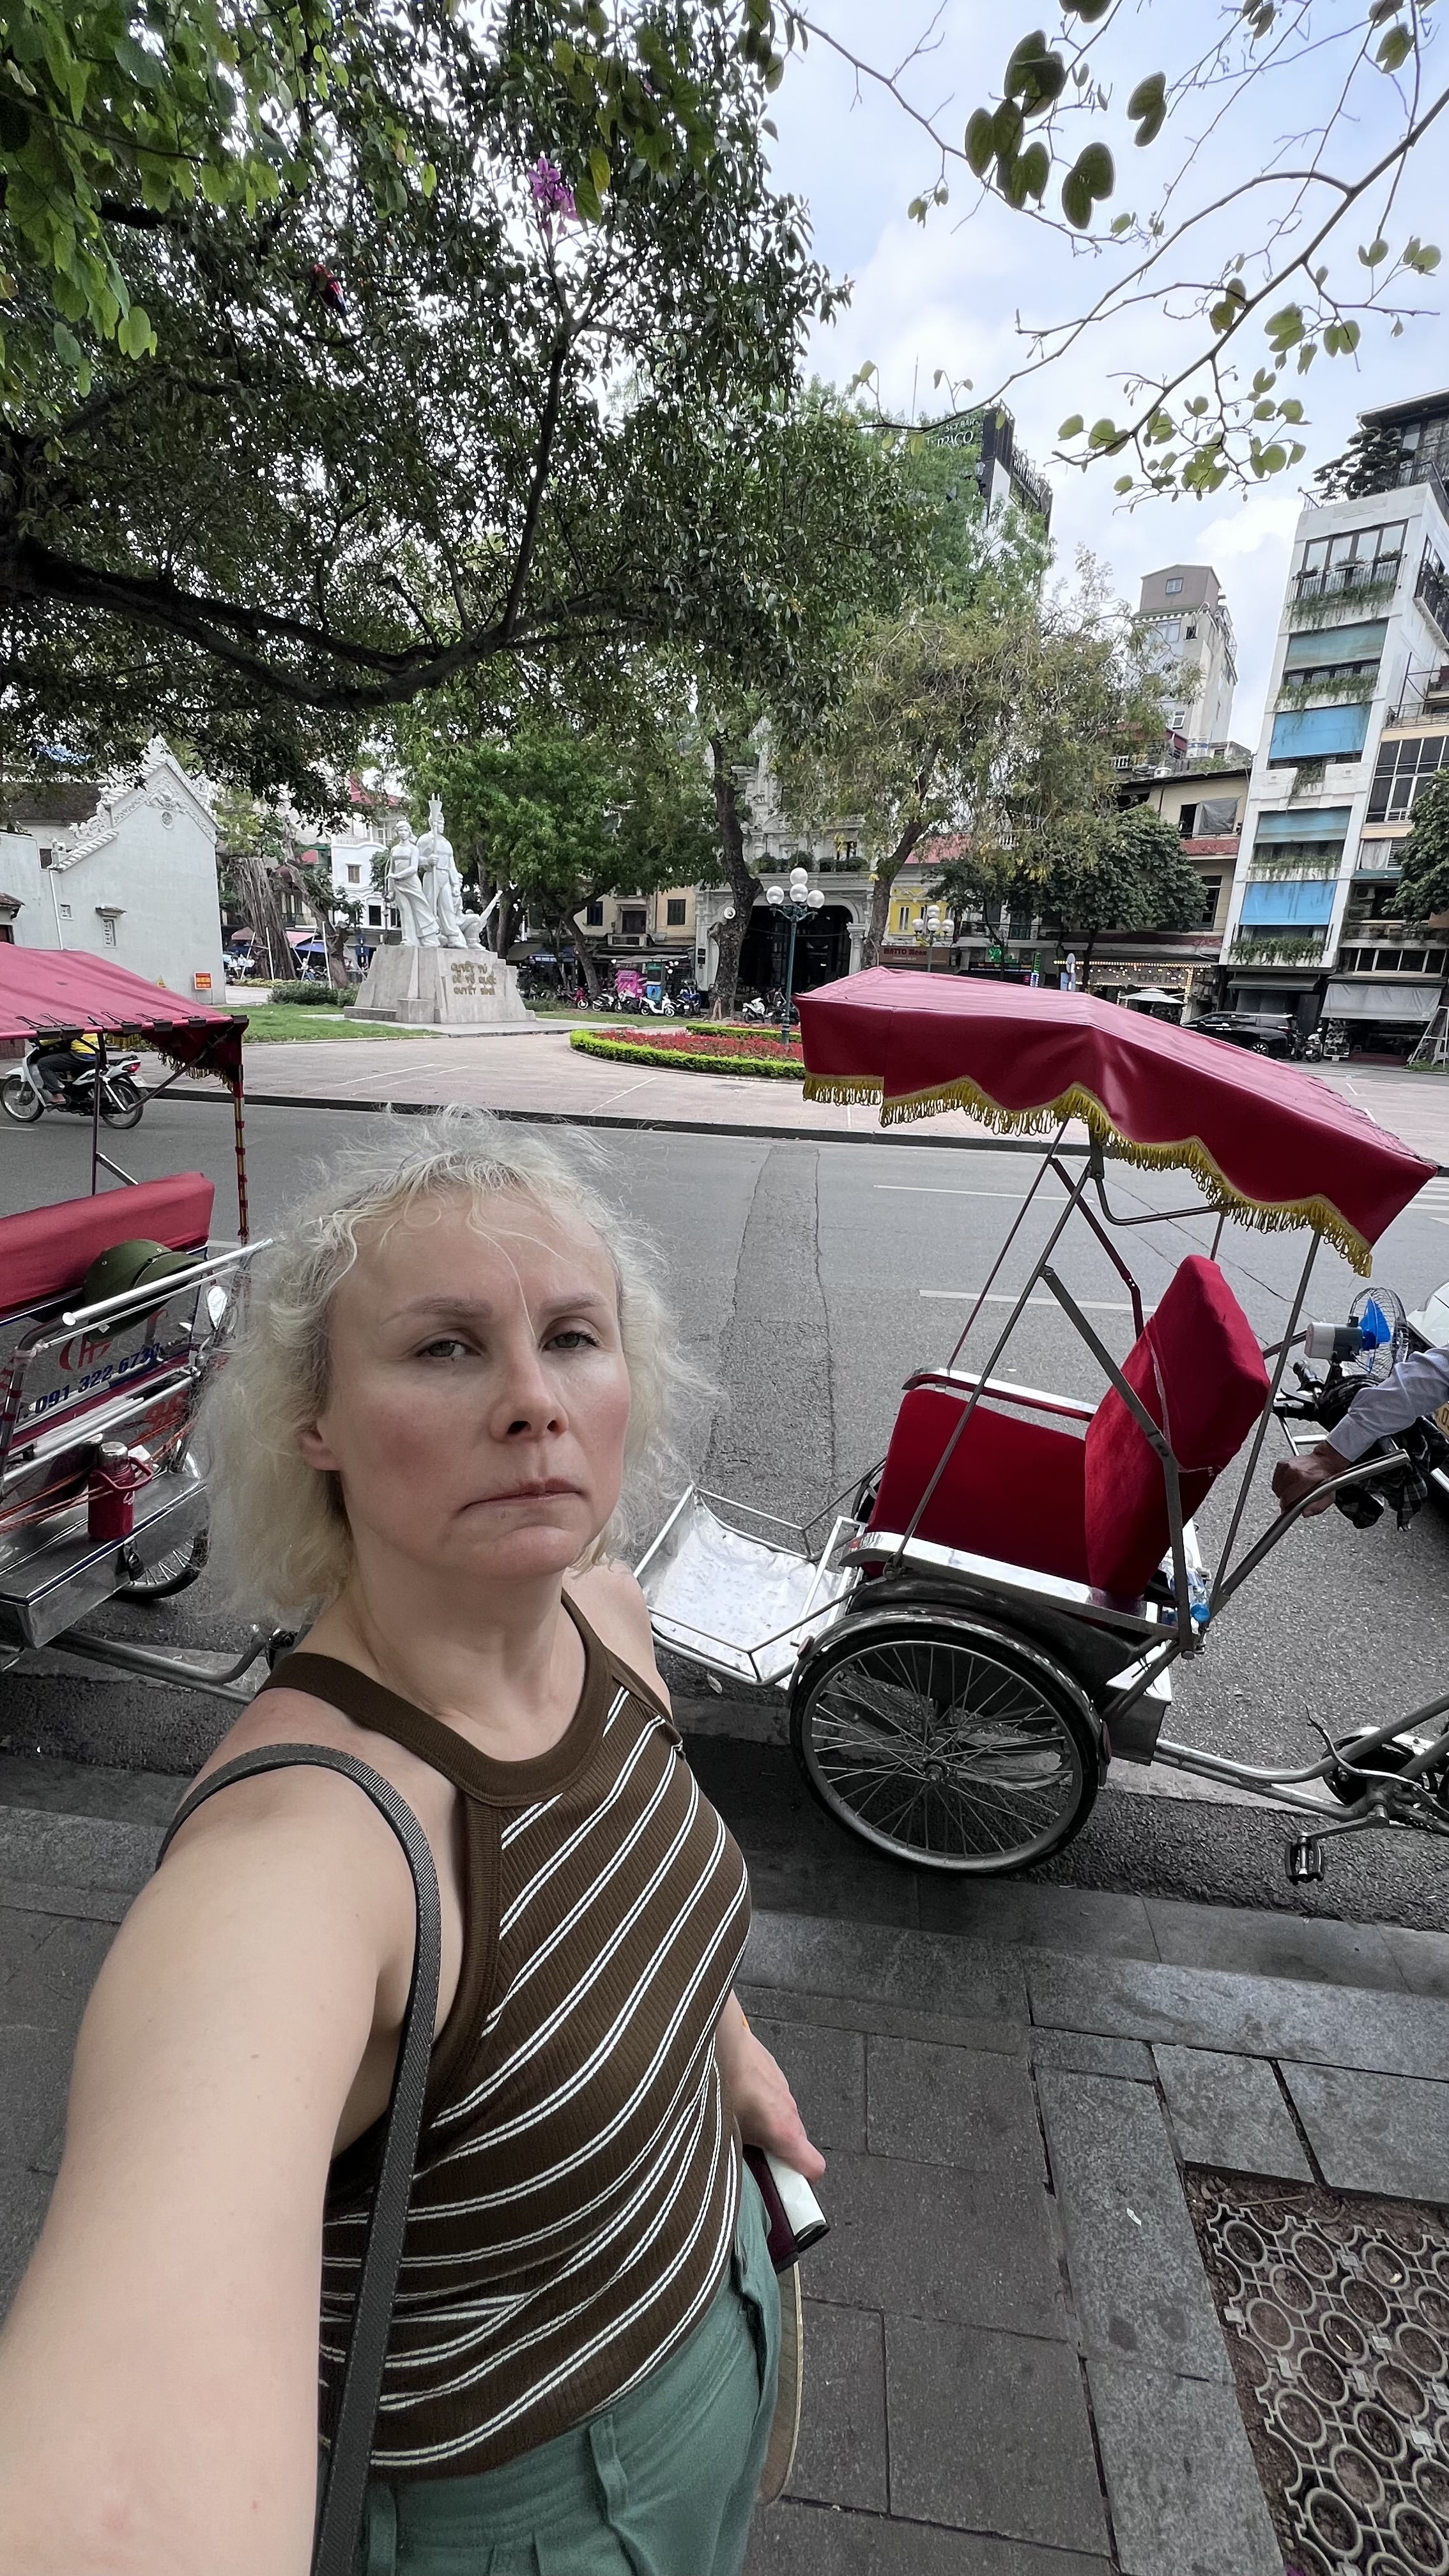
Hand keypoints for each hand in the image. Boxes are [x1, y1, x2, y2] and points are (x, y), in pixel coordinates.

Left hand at [714, 1993, 824, 2182]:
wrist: (719, 2037)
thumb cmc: (722, 2085)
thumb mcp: (723, 2132)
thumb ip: (732, 2159)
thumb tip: (725, 2180)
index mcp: (784, 2131)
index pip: (814, 2168)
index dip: (801, 2183)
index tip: (783, 2190)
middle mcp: (790, 2111)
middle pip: (794, 2144)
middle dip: (776, 2154)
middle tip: (748, 2156)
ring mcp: (783, 2088)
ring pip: (782, 2118)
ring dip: (765, 2125)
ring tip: (735, 2121)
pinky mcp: (772, 2070)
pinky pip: (772, 2096)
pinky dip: (760, 2102)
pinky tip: (734, 2095)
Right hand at [1271, 1443, 1343, 1517]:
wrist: (1324, 1462)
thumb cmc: (1325, 1478)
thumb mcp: (1328, 1497)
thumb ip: (1317, 1507)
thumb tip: (1305, 1513)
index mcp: (1305, 1479)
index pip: (1287, 1499)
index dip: (1288, 1506)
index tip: (1292, 1507)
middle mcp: (1294, 1471)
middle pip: (1281, 1494)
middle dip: (1286, 1499)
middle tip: (1295, 1498)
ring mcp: (1286, 1466)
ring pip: (1276, 1487)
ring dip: (1283, 1491)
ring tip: (1293, 1490)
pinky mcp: (1282, 1464)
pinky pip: (1275, 1480)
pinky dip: (1280, 1483)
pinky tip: (1289, 1483)